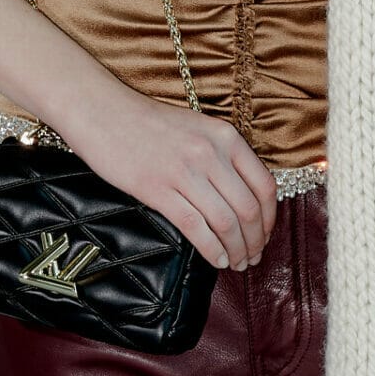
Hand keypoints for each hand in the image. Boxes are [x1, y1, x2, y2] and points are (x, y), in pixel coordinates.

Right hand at [78, 90, 277, 271]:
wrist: (104, 112)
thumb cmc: (150, 124)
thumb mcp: (198, 129)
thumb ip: (222, 156)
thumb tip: (243, 198)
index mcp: (225, 137)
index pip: (264, 185)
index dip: (270, 218)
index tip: (265, 235)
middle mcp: (211, 153)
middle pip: (249, 209)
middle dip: (256, 241)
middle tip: (253, 257)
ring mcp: (185, 171)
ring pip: (226, 222)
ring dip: (237, 250)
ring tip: (237, 263)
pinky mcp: (158, 189)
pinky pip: (196, 227)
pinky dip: (212, 250)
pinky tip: (217, 260)